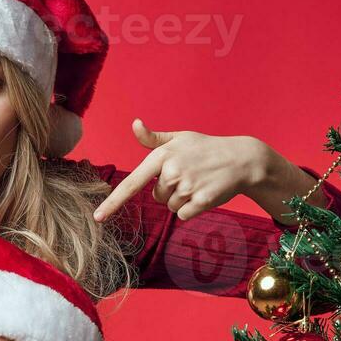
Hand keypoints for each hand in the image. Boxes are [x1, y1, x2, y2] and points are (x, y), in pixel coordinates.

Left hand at [93, 119, 273, 222]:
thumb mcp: (180, 138)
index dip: (113, 201)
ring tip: (199, 182)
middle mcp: (172, 171)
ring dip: (183, 199)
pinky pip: (184, 215)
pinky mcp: (201, 201)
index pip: (132, 183)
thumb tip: (135, 124)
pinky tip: (205, 193)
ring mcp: (187, 187)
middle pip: (157, 197)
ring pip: (171, 207)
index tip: (98, 217)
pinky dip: (193, 209)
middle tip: (190, 175)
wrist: (242, 159)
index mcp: (162, 155)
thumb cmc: (206, 148)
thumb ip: (154, 138)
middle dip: (171, 191)